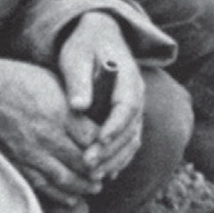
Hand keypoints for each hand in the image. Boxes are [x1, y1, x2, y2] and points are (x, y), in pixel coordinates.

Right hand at [0, 53, 101, 212]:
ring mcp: (31, 151)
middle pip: (84, 163)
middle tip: (107, 175)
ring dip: (83, 187)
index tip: (112, 152)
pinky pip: (42, 184)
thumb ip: (74, 102)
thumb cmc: (18, 79)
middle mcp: (48, 134)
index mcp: (61, 112)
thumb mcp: (54, 81)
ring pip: (65, 178)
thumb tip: (94, 116)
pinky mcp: (16, 160)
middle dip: (99, 172)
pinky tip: (69, 197)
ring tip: (93, 188)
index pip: (94, 139)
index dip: (107, 149)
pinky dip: (59, 194)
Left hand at [56, 12, 145, 182]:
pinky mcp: (128, 118)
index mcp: (128, 77)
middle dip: (111, 150)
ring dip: (115, 160)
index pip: (126, 106)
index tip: (97, 142)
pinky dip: (119, 159)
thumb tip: (78, 107)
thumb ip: (78, 81)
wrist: (99, 37)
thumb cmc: (84, 46)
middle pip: (131, 129)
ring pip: (132, 140)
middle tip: (87, 164)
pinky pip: (129, 143)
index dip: (114, 126)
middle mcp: (137, 95)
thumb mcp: (76, 58)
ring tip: (92, 175)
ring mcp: (135, 108)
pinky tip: (103, 174)